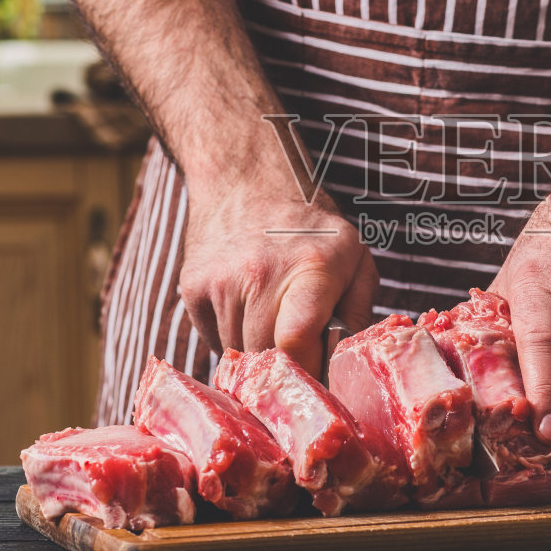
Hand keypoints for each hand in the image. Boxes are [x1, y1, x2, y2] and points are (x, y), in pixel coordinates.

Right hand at [177, 177, 376, 375]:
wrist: (245, 178)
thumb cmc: (309, 225)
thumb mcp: (354, 256)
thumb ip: (359, 312)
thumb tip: (347, 365)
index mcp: (310, 267)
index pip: (296, 342)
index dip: (307, 369)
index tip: (317, 373)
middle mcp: (259, 274)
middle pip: (266, 358)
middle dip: (285, 364)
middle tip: (299, 347)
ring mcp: (220, 282)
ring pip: (237, 354)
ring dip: (257, 350)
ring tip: (271, 318)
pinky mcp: (191, 288)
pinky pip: (214, 339)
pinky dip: (232, 336)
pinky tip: (246, 307)